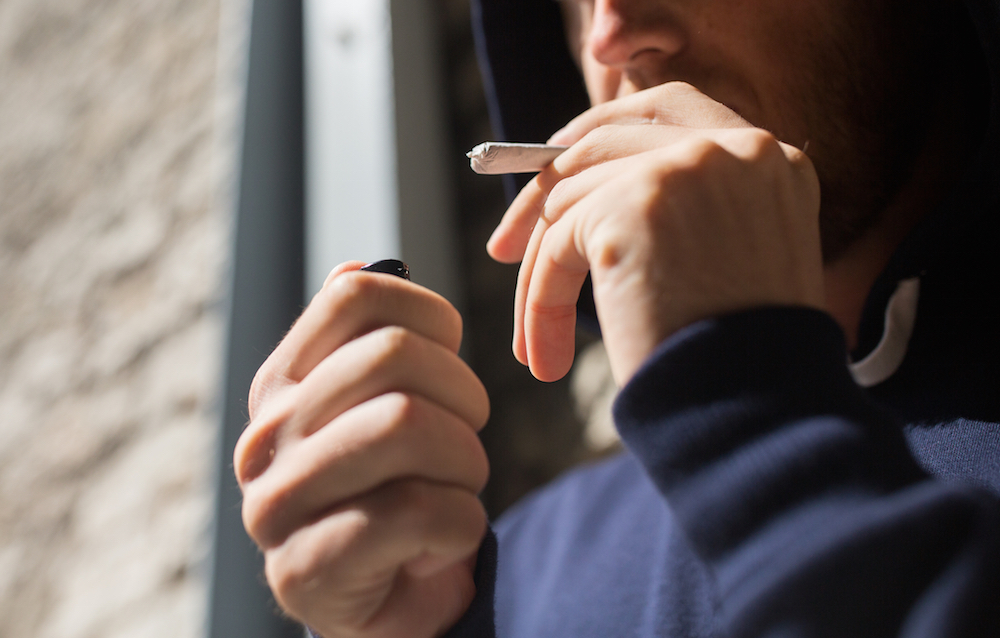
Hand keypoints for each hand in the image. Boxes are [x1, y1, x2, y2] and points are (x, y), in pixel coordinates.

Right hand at [235, 262, 489, 637]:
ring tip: (453, 490)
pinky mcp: (307, 570)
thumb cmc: (392, 490)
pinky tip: (439, 542)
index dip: (433, 318)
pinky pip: (418, 511)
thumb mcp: (376, 408)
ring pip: (407, 425)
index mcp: (281, 383)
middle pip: (395, 355)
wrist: (387, 603)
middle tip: (464, 440)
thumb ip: (361, 341)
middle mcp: (266, 435)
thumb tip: (354, 266)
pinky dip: (460, 525)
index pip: (358, 295)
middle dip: (464, 398)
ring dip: (464, 462)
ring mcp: (277, 504)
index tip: (450, 364)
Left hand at [488, 82, 824, 384]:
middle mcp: (733, 148)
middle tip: (504, 250)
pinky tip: (546, 357)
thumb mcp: (733, 266)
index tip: (553, 170)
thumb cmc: (744, 370)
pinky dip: (540, 304)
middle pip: (602, 144)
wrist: (760, 420)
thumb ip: (685, 214)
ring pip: (570, 202)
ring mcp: (684, 168)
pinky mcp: (634, 205)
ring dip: (539, 278)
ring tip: (536, 346)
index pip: (667, 108)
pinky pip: (557, 247)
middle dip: (542, 196)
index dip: (598, 133)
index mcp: (768, 160)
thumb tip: (586, 201)